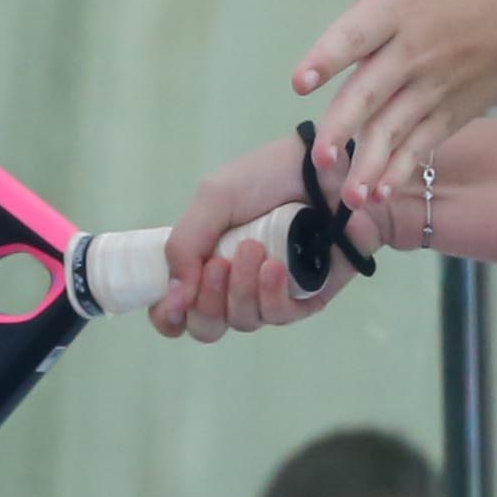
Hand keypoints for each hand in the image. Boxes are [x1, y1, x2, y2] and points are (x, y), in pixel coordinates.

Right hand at [150, 131, 385, 342]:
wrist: (328, 170)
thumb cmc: (269, 177)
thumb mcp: (215, 198)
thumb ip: (184, 244)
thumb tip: (175, 294)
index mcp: (204, 260)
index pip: (175, 308)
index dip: (167, 315)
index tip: (173, 304)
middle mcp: (233, 284)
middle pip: (206, 326)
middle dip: (206, 303)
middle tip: (218, 264)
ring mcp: (268, 294)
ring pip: (241, 321)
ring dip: (241, 289)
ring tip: (254, 249)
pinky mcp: (304, 298)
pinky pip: (278, 316)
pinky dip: (271, 293)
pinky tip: (276, 267)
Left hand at [291, 0, 496, 207]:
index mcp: (396, 8)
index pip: (357, 34)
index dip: (328, 57)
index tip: (300, 82)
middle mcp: (413, 52)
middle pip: (372, 92)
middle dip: (344, 127)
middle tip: (319, 158)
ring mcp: (432, 89)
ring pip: (395, 130)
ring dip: (370, 164)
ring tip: (348, 198)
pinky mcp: (447, 116)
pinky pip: (420, 147)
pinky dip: (400, 171)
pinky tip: (378, 195)